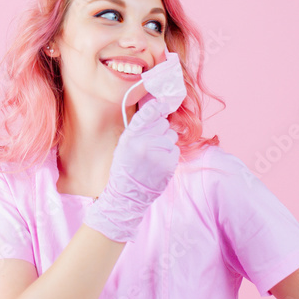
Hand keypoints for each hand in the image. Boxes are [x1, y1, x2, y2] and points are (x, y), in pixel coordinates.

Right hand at [83, 99, 179, 242]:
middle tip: (150, 143)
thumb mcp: (124, 144)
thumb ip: (139, 128)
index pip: (149, 112)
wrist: (128, 194)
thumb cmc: (125, 167)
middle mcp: (146, 141)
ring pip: (171, 136)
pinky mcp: (170, 162)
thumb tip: (156, 110)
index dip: (157, 106)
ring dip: (165, 143)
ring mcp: (159, 152)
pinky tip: (159, 163)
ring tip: (154, 155)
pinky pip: (175, 150)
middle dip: (159, 130)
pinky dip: (169, 155)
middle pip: (163, 123)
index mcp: (132, 135)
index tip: (163, 105)